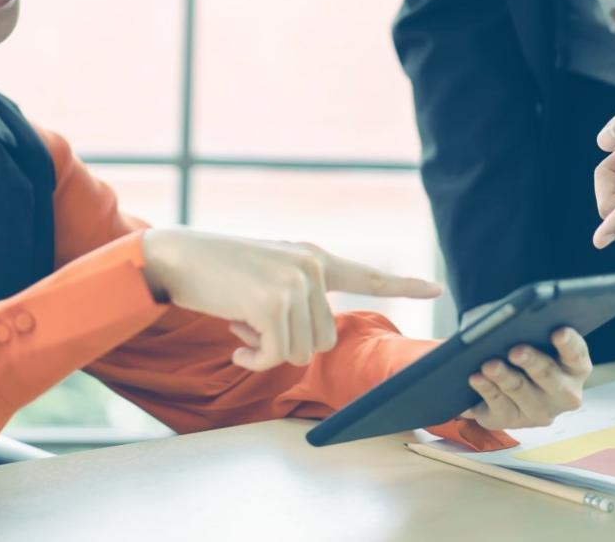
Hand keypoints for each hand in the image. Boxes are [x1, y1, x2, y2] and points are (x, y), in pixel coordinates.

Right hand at [140, 228, 441, 370]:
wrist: (177, 256)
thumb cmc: (218, 272)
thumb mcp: (267, 274)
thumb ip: (298, 296)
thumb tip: (314, 339)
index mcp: (313, 258)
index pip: (366, 275)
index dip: (403, 284)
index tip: (437, 288)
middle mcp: (311, 267)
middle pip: (323, 340)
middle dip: (288, 345)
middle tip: (254, 326)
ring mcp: (295, 283)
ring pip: (300, 352)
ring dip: (267, 351)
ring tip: (241, 323)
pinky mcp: (273, 303)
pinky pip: (274, 355)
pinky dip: (253, 359)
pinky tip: (234, 339)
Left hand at [459, 327, 591, 429]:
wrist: (508, 381)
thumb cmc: (526, 349)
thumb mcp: (534, 337)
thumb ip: (532, 328)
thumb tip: (512, 320)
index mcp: (576, 368)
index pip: (577, 353)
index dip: (568, 343)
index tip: (558, 331)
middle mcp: (564, 394)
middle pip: (549, 376)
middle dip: (532, 362)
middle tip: (516, 351)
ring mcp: (540, 411)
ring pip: (521, 392)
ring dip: (504, 377)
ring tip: (489, 365)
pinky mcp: (513, 421)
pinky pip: (499, 405)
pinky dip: (487, 390)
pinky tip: (476, 378)